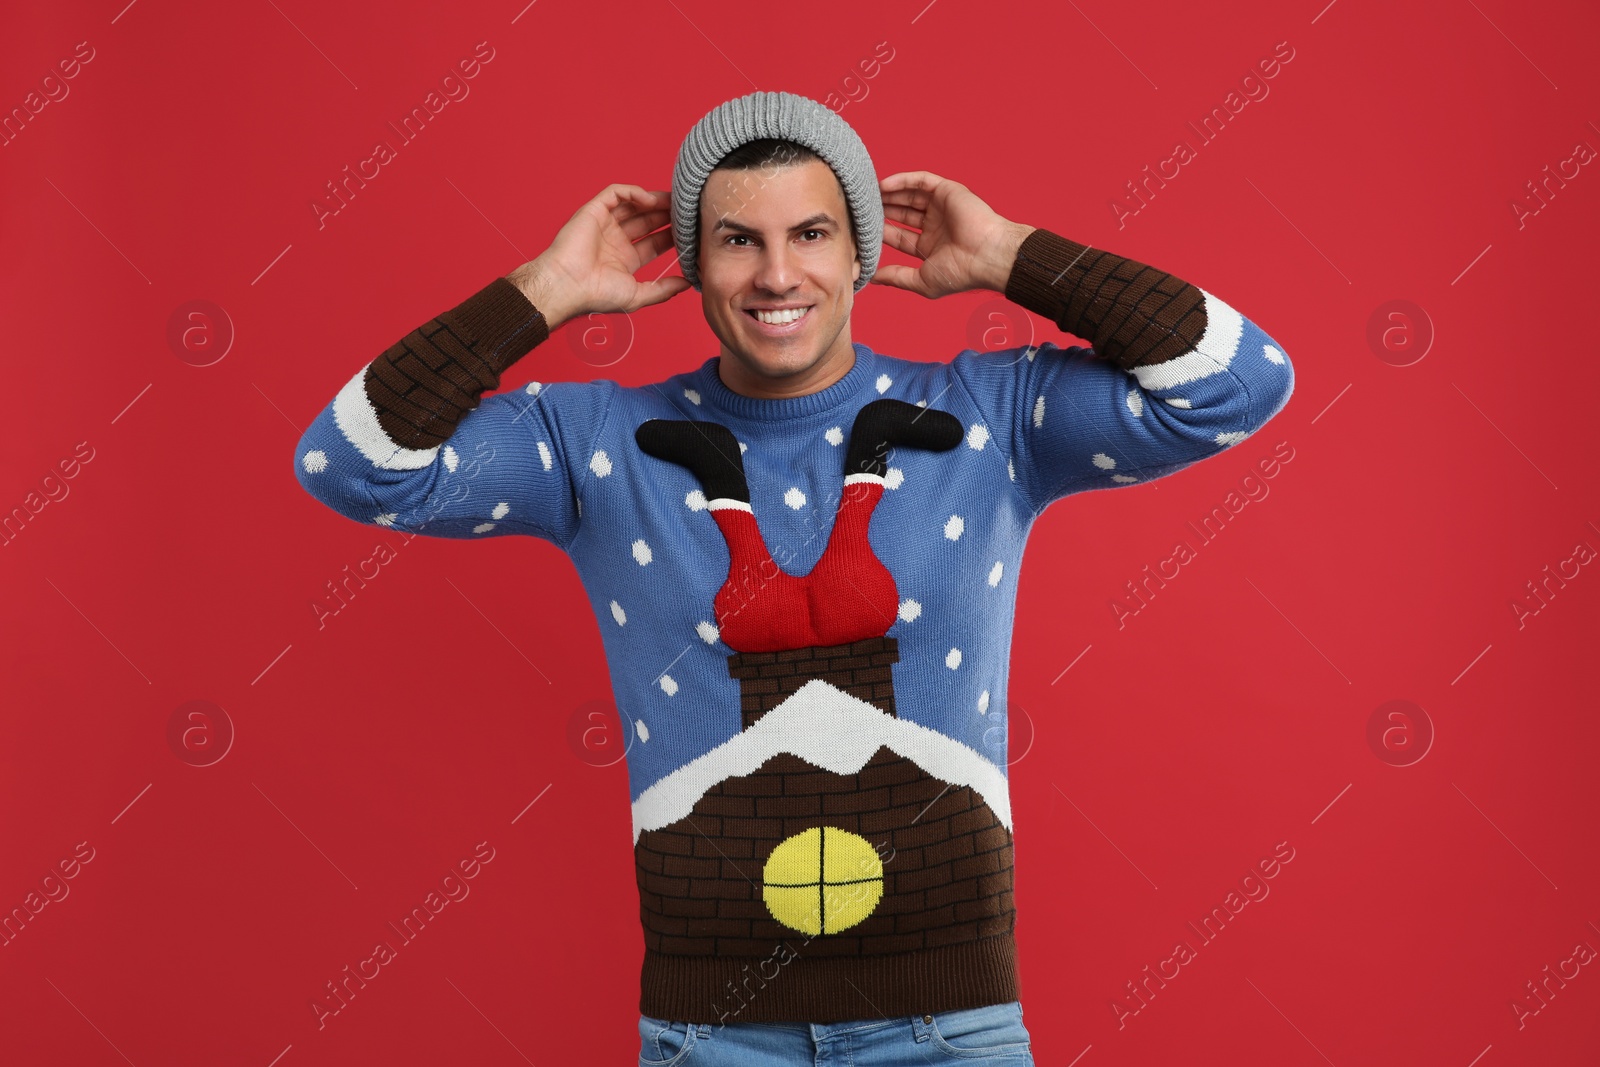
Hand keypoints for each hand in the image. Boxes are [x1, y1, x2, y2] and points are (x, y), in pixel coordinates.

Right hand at [507, 185, 690, 327]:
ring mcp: (603, 225)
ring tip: (674, 202)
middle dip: (667, 216)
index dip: (671, 236)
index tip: (690, 232)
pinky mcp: (593, 211)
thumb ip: (663, 290)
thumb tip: (687, 284)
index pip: (653, 242)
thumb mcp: (638, 295)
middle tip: (687, 212)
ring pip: (633, 205)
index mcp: (624, 260)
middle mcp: (614, 240)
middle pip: (646, 221)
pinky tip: (650, 200)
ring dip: (654, 201)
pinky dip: (633, 192)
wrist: (568, 285)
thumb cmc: (597, 295)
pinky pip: (615, 193)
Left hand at [872, 171, 1033, 298]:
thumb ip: (896, 277)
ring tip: (868, 195)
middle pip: (902, 214)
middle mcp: (935, 226)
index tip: (861, 231)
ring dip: (889, 194)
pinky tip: (884, 185)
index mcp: (930, 247)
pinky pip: (921, 181)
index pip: (899, 236)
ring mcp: (942, 208)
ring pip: (909, 196)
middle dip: (882, 211)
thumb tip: (871, 278)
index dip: (881, 233)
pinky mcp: (947, 191)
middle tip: (860, 209)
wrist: (987, 256)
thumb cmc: (960, 273)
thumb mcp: (921, 280)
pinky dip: (903, 181)